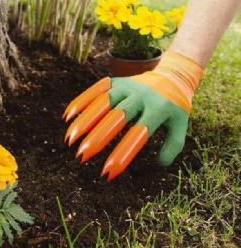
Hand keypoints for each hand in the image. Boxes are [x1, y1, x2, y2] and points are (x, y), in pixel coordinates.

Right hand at [63, 52, 202, 180]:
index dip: (123, 153)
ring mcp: (126, 86)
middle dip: (98, 137)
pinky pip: (96, 90)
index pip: (139, 134)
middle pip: (117, 117)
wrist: (172, 75)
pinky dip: (81, 102)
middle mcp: (140, 96)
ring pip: (103, 102)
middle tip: (82, 156)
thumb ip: (173, 146)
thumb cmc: (174, 107)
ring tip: (69, 140)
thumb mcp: (180, 125)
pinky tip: (68, 116)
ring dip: (85, 121)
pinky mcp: (115, 81)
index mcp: (158, 108)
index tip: (108, 172)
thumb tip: (158, 165)